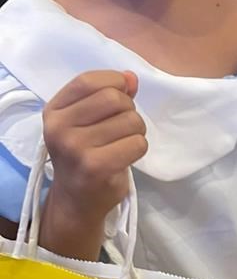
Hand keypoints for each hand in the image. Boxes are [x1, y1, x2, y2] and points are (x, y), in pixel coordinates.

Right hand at [42, 70, 147, 225]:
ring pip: (131, 120)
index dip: (114, 82)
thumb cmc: (84, 154)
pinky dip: (139, 147)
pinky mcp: (96, 167)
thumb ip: (109, 94)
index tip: (121, 94)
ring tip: (122, 143)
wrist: (75, 201)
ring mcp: (76, 149)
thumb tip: (131, 77)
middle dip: (128, 109)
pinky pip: (138, 143)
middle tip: (121, 127)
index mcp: (54, 111)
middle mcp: (59, 128)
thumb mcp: (87, 120)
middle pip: (114, 98)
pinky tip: (125, 157)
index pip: (88, 80)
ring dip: (136, 130)